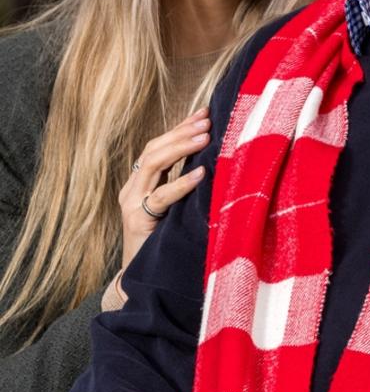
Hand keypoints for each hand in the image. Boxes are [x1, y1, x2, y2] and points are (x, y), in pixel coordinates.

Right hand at [119, 108, 209, 268]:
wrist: (141, 279)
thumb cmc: (164, 243)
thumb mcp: (175, 209)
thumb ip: (186, 188)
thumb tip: (215, 162)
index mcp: (141, 182)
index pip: (159, 145)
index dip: (180, 127)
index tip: (204, 112)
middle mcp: (132, 188)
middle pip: (154, 149)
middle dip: (181, 132)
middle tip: (207, 120)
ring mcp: (132, 203)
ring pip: (152, 164)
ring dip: (180, 148)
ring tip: (205, 137)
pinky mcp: (138, 221)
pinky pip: (161, 197)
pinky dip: (182, 183)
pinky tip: (201, 173)